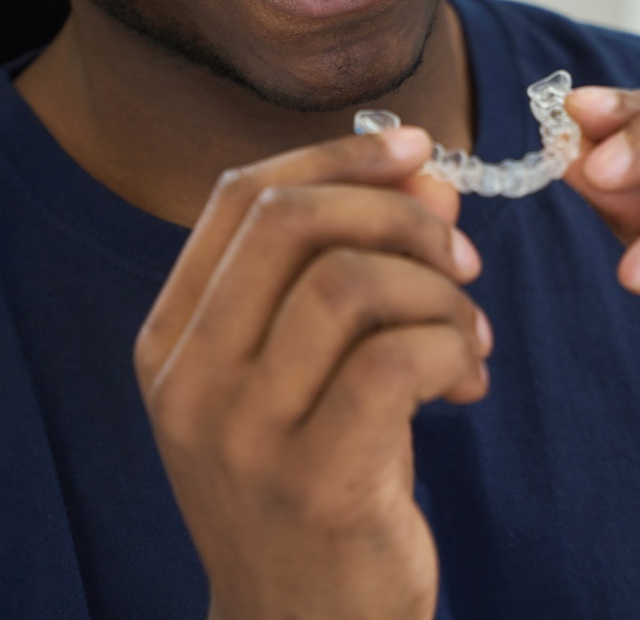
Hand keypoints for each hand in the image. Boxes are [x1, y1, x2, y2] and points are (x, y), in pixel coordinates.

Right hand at [135, 127, 490, 619]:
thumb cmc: (319, 489)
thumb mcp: (319, 371)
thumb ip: (357, 267)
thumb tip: (427, 172)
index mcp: (171, 341)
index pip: (239, 198)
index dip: (336, 155)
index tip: (418, 151)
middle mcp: (189, 382)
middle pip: (290, 222)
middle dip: (397, 213)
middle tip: (458, 257)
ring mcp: (244, 436)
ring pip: (350, 283)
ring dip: (437, 292)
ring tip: (468, 336)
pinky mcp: (315, 483)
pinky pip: (397, 360)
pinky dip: (454, 348)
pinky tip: (468, 384)